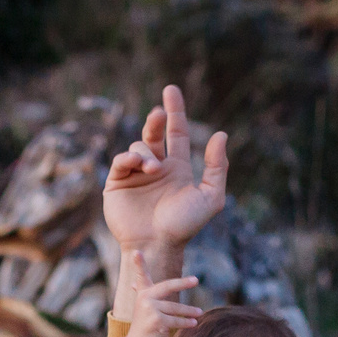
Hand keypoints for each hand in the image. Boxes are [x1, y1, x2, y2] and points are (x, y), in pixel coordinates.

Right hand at [103, 84, 229, 257]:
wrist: (157, 245)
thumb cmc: (184, 226)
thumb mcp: (210, 197)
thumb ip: (216, 167)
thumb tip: (221, 134)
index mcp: (176, 168)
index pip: (175, 132)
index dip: (175, 111)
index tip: (171, 91)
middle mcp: (155, 168)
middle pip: (153, 133)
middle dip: (155, 119)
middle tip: (159, 113)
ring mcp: (135, 175)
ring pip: (137, 147)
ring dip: (146, 152)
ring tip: (154, 168)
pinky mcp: (117, 184)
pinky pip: (120, 161)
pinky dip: (129, 159)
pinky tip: (139, 166)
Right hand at [119, 252, 201, 336]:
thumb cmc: (145, 321)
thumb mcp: (143, 305)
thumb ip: (142, 291)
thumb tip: (132, 282)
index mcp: (143, 292)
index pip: (142, 276)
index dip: (139, 264)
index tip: (137, 251)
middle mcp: (145, 299)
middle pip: (167, 286)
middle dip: (182, 283)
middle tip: (196, 280)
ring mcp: (150, 310)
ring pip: (175, 308)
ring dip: (189, 311)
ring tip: (199, 312)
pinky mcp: (157, 321)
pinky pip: (175, 320)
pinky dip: (185, 322)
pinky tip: (193, 323)